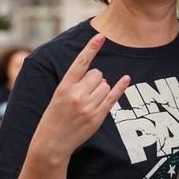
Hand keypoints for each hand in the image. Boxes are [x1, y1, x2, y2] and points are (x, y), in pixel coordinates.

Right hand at [34, 34, 129, 163]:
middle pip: (97, 74)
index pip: (80, 63)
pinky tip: (126, 78)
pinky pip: (113, 97)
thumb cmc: (55, 116)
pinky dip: (120, 87)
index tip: (101, 35)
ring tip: (87, 102)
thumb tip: (100, 75)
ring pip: (105, 85)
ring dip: (100, 89)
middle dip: (94, 80)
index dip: (91, 48)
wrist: (52, 143)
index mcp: (64, 87)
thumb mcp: (58, 95)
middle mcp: (77, 95)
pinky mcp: (98, 116)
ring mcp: (88, 106)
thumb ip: (76, 82)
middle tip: (83, 93)